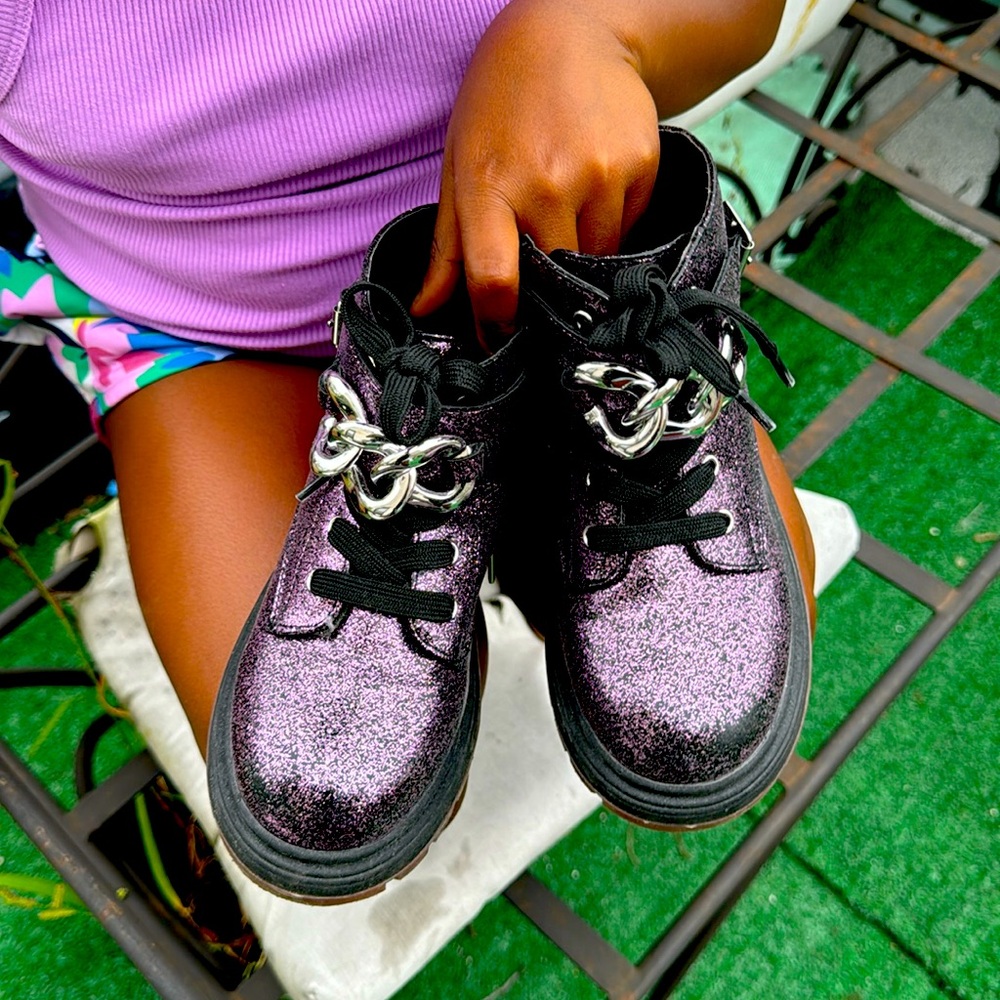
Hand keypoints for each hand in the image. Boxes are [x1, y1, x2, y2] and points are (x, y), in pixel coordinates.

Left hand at [411, 0, 784, 344]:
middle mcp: (545, 181)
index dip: (497, 323)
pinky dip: (614, 226)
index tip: (500, 336)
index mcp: (489, 185)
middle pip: (554, 280)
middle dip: (545, 289)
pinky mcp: (640, 165)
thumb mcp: (459, 166)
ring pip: (598, 261)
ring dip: (583, 257)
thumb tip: (425, 311)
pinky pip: (630, 230)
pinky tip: (596, 187)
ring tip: (566, 211)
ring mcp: (598, 173)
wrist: (571, 32)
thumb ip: (447, 248)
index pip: (493, 280)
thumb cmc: (501, 106)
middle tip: (540, 265)